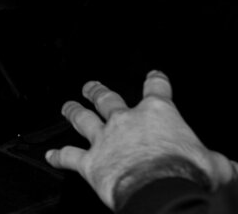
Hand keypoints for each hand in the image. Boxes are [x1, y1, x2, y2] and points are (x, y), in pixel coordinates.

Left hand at [46, 71, 233, 209]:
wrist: (162, 193)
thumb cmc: (190, 176)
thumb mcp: (217, 166)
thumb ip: (220, 162)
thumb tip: (234, 169)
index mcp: (159, 115)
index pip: (157, 90)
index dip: (156, 80)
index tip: (154, 75)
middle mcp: (127, 121)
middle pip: (107, 99)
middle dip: (98, 91)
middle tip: (90, 86)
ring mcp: (105, 140)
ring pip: (84, 119)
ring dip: (73, 111)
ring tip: (67, 106)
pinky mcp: (90, 162)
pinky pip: (70, 157)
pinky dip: (59, 156)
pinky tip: (50, 156)